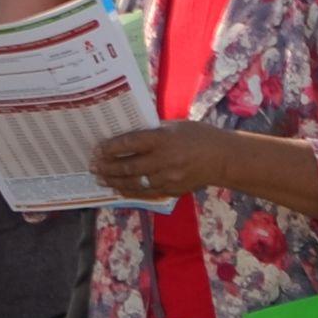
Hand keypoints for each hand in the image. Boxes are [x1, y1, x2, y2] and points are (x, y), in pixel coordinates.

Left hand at [88, 122, 230, 203]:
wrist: (223, 158)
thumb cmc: (200, 136)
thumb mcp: (176, 125)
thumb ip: (153, 132)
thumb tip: (129, 136)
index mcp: (164, 139)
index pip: (130, 143)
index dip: (111, 147)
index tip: (97, 149)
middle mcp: (163, 159)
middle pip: (128, 166)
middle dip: (107, 167)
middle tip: (94, 166)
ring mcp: (167, 178)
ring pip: (133, 182)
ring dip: (114, 181)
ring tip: (101, 178)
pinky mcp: (171, 190)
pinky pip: (145, 192)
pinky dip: (129, 191)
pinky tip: (119, 189)